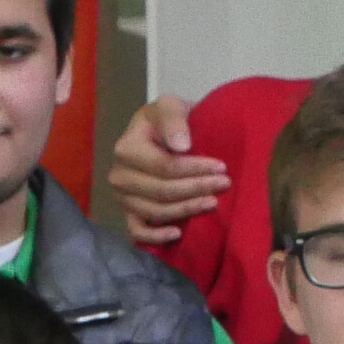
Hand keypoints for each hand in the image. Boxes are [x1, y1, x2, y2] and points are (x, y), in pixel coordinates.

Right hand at [110, 95, 226, 243]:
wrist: (162, 133)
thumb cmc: (168, 121)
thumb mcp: (170, 107)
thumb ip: (174, 119)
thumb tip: (182, 145)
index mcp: (126, 148)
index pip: (165, 166)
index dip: (195, 169)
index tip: (222, 168)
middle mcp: (119, 175)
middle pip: (161, 191)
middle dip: (196, 189)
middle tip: (224, 185)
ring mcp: (123, 196)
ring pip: (155, 211)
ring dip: (186, 210)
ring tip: (213, 203)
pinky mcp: (129, 212)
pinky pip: (137, 231)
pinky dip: (156, 236)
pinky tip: (178, 233)